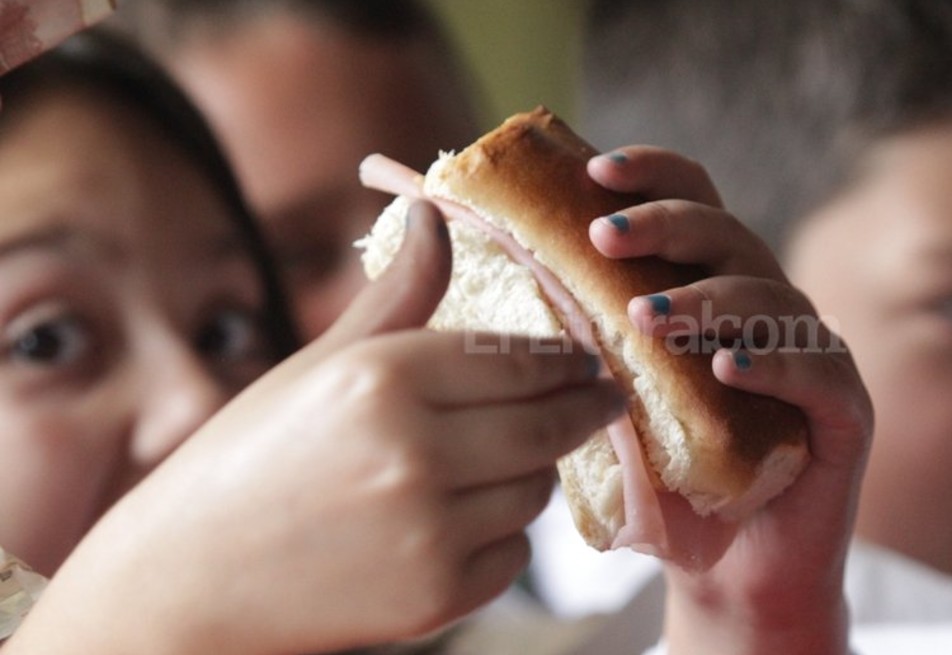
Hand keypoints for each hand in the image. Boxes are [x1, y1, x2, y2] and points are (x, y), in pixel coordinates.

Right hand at [7, 202, 625, 654]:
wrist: (188, 580)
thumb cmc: (250, 459)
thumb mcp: (319, 365)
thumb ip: (397, 295)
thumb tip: (434, 214)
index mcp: (383, 379)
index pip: (519, 361)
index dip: (565, 359)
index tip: (585, 358)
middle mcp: (415, 453)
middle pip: (547, 425)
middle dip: (582, 409)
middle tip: (601, 399)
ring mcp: (430, 531)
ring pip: (536, 489)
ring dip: (533, 472)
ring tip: (502, 460)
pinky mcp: (437, 597)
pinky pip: (515, 554)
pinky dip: (503, 535)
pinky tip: (461, 519)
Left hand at [588, 147, 872, 654]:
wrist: (730, 573)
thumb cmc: (667, 483)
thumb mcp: (614, 404)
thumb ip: (583, 350)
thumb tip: (493, 294)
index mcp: (718, 289)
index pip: (698, 200)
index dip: (654, 173)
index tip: (595, 171)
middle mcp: (770, 308)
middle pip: (729, 235)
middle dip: (666, 225)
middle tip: (604, 238)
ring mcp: (813, 355)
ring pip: (770, 299)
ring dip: (707, 300)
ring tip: (646, 320)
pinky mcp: (845, 411)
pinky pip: (817, 371)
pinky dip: (771, 363)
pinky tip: (726, 367)